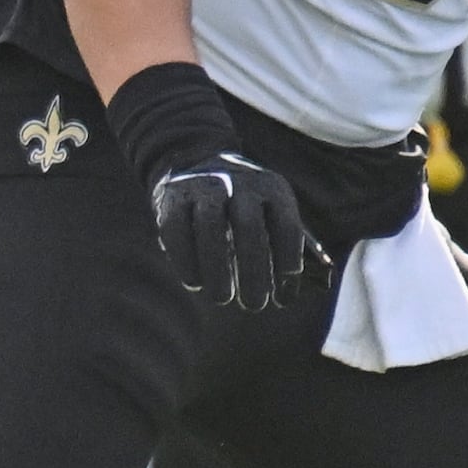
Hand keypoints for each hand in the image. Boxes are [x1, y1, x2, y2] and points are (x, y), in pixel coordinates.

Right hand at [150, 154, 327, 309]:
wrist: (195, 163)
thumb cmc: (243, 206)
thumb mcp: (271, 213)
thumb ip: (285, 245)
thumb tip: (295, 291)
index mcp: (272, 188)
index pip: (286, 223)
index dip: (288, 257)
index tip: (285, 289)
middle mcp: (239, 182)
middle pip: (248, 226)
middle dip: (252, 269)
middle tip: (255, 305)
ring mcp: (202, 186)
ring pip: (210, 226)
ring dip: (217, 267)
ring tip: (223, 298)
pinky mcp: (172, 196)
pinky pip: (176, 228)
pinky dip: (185, 259)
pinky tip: (194, 283)